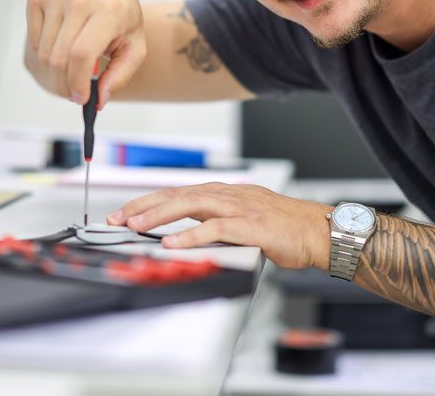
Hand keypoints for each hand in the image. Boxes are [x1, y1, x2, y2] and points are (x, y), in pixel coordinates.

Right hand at [25, 0, 146, 107]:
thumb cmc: (121, 14)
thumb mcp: (134, 45)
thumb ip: (120, 75)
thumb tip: (98, 100)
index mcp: (108, 10)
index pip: (81, 54)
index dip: (77, 82)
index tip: (81, 98)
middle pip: (59, 57)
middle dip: (65, 84)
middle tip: (74, 92)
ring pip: (44, 52)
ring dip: (55, 70)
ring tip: (71, 67)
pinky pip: (33, 39)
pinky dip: (45, 51)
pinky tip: (61, 45)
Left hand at [107, 182, 330, 268]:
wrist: (317, 231)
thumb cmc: (283, 228)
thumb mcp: (242, 220)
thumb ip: (216, 224)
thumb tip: (187, 237)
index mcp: (223, 193)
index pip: (177, 192)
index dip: (147, 201)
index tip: (123, 213)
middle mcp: (226, 195)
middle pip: (176, 194)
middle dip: (143, 205)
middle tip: (117, 218)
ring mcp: (237, 207)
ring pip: (190, 205)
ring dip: (159, 215)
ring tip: (135, 225)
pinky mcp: (248, 225)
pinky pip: (213, 228)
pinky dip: (190, 235)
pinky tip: (172, 243)